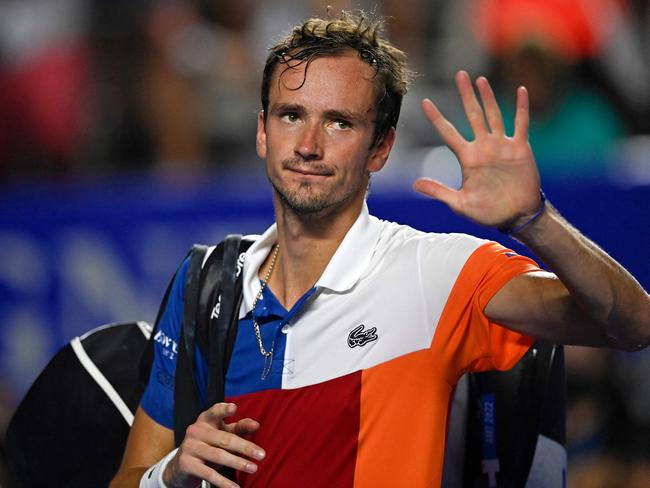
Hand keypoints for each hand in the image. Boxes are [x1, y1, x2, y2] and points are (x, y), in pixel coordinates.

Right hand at [163, 403, 263, 487]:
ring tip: (253, 468)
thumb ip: (240, 428)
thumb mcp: (223, 434)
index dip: (224, 409)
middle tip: (262, 455)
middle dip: (245, 447)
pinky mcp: (186, 464)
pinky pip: (209, 473)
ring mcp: (190, 447)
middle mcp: (196, 430)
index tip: (234, 408)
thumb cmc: (209, 445)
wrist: (181, 466)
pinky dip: (223, 482)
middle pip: (225, 438)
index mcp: (206, 419)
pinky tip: (235, 487)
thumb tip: (256, 425)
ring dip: (238, 463)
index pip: (215, 411)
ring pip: (218, 455)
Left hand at [413, 70, 541, 228]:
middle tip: (460, 74)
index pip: (448, 133)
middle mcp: (483, 147)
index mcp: (467, 158)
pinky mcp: (520, 149)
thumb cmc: (487, 212)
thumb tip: (415, 184)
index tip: (425, 102)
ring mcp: (501, 146)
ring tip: (481, 80)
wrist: (515, 216)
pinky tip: (521, 91)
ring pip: (493, 115)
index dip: (437, 118)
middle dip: (465, 95)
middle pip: (472, 115)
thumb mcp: (459, 203)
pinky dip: (521, 108)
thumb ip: (439, 191)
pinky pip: (520, 124)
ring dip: (488, 98)